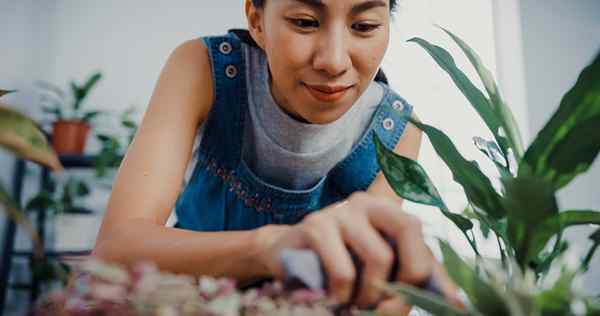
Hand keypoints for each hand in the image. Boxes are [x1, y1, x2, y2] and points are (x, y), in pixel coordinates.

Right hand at [255, 192, 461, 309]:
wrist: (283, 255)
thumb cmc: (336, 263)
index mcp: (384, 210)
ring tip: (355, 303)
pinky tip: (333, 297)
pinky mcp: (314, 228)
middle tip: (387, 305)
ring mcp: (338, 212)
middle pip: (408, 230)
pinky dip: (343, 296)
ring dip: (370, 295)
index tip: (448, 300)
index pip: (419, 228)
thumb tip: (457, 303)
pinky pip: (344, 273)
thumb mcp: (376, 269)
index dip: (435, 263)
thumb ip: (412, 278)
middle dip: (406, 278)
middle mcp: (364, 203)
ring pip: (378, 258)